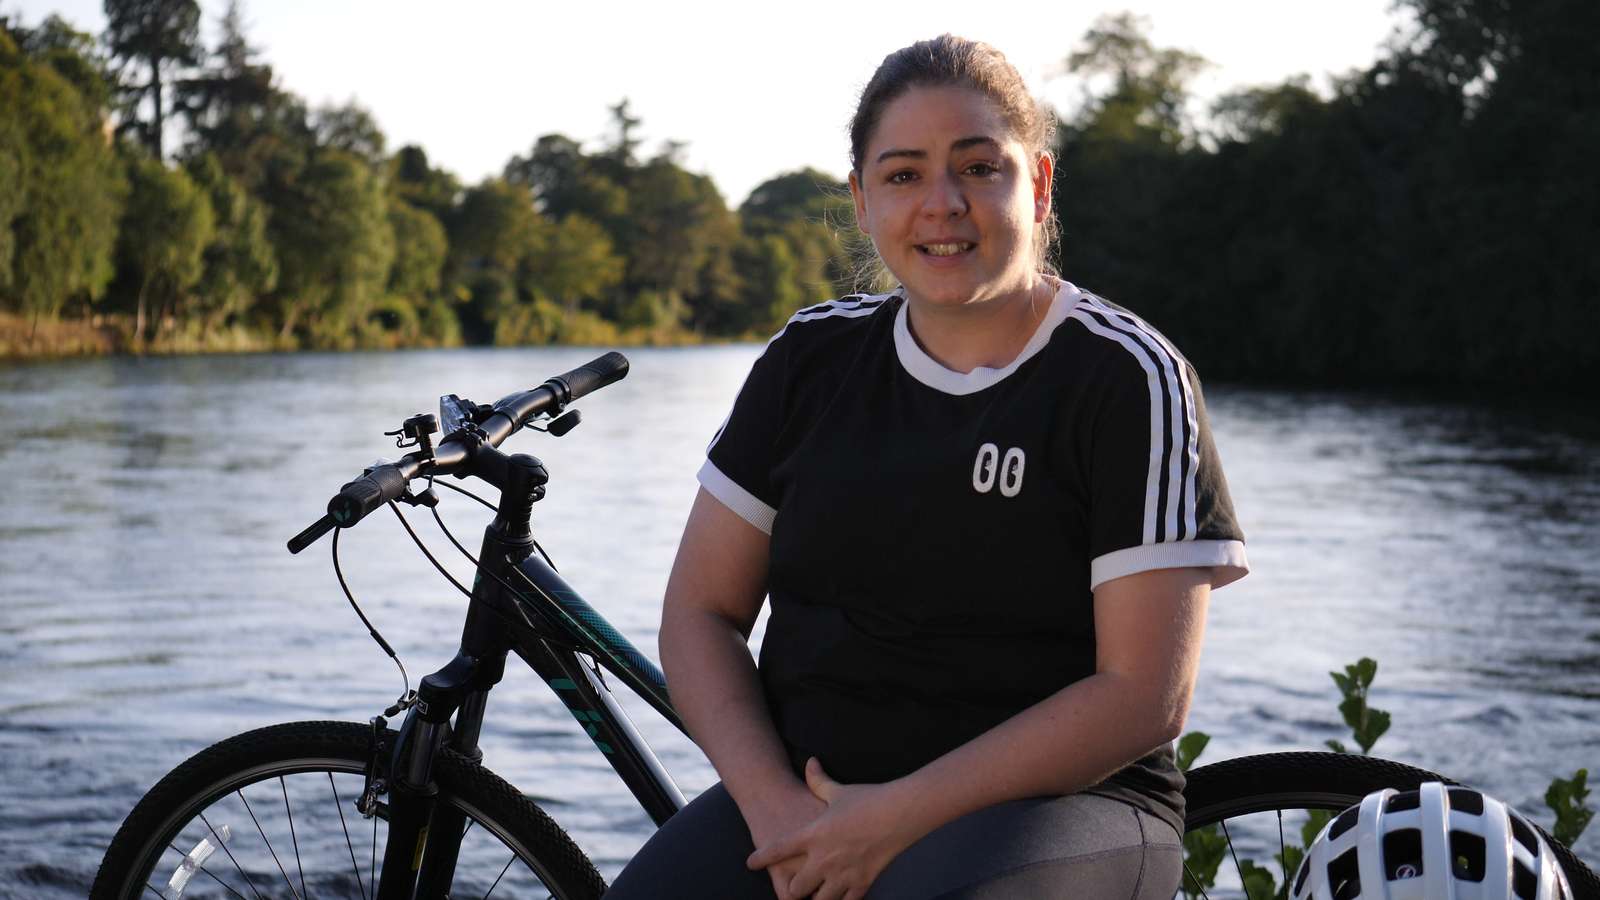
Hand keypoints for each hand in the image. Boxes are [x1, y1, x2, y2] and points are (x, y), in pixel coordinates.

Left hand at [747, 759, 923, 899]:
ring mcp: (844, 874)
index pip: (778, 849)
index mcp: (814, 835)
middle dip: (794, 887)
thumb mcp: (839, 790)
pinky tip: (842, 895)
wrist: (900, 813)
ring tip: (819, 891)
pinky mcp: (863, 882)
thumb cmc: (868, 799)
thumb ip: (819, 781)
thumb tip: (809, 762)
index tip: (751, 862)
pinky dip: (842, 899)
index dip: (762, 857)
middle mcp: (824, 859)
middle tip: (796, 883)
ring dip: (818, 897)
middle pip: (797, 887)